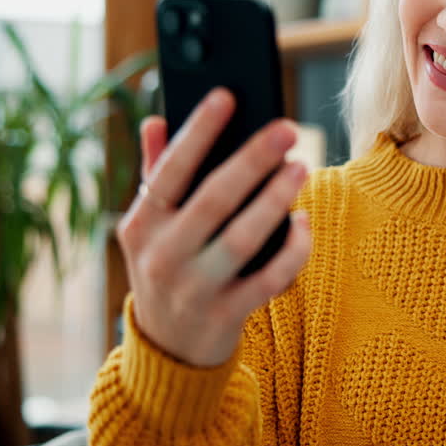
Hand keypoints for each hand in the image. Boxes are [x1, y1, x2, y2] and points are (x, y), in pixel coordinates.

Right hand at [115, 88, 312, 367]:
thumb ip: (154, 174)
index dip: (197, 132)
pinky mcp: (226, 316)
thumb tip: (154, 120)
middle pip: (212, 201)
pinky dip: (291, 250)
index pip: (169, 170)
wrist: (167, 350)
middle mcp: (163, 256)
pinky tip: (304, 222)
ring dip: (274, 201)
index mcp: (142, 225)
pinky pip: (269, 279)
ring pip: (242, 239)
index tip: (226, 96)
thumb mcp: (148, 227)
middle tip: (286, 129)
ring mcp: (194, 289)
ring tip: (300, 168)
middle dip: (251, 162)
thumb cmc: (167, 268)